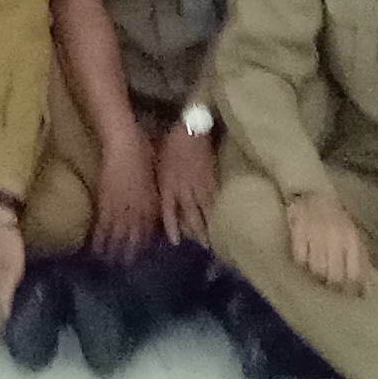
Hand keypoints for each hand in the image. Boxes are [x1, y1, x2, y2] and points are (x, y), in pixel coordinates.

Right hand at [90, 121, 160, 256]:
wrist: (124, 143)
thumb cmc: (143, 153)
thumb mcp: (155, 177)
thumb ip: (155, 197)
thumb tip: (156, 208)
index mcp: (151, 206)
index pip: (150, 232)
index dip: (147, 246)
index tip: (143, 258)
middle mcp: (138, 211)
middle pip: (135, 239)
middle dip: (131, 254)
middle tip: (125, 268)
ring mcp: (121, 208)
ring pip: (118, 236)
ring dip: (114, 251)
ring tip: (109, 264)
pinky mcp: (105, 202)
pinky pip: (102, 225)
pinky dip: (99, 237)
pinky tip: (95, 247)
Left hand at [155, 120, 219, 244]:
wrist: (191, 130)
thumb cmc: (170, 145)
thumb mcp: (158, 165)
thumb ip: (160, 185)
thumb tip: (155, 201)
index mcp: (168, 185)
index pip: (169, 212)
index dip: (172, 228)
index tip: (176, 242)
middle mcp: (184, 190)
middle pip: (191, 216)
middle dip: (197, 233)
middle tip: (203, 248)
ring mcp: (201, 186)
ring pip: (206, 211)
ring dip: (210, 227)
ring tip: (215, 240)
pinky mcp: (213, 180)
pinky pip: (217, 200)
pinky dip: (219, 212)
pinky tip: (222, 220)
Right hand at [285, 185, 371, 294]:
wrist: (315, 194)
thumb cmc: (339, 221)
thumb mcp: (355, 238)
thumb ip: (362, 263)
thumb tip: (367, 292)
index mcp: (352, 239)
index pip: (354, 273)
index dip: (352, 289)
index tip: (349, 296)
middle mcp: (335, 237)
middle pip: (334, 275)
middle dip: (334, 287)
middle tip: (332, 289)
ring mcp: (315, 234)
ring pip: (317, 270)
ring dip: (318, 278)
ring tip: (319, 278)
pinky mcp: (298, 231)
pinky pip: (300, 259)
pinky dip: (302, 265)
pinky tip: (305, 264)